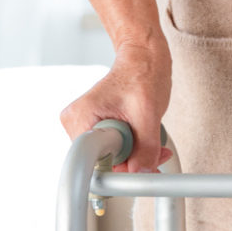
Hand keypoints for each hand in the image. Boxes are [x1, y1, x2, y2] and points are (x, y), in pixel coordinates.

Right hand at [59, 41, 173, 172]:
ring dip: (135, 155)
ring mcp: (86, 126)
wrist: (143, 56)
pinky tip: (143, 134)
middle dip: (131, 162)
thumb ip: (145, 149)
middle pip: (102, 163)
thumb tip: (141, 175)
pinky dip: (133, 148)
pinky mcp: (97, 128)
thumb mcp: (148, 113)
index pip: (90, 163)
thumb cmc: (142, 72)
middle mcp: (77, 123)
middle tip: (154, 151)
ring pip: (111, 159)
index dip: (115, 171)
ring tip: (149, 133)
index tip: (137, 169)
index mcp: (80, 117)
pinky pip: (114, 150)